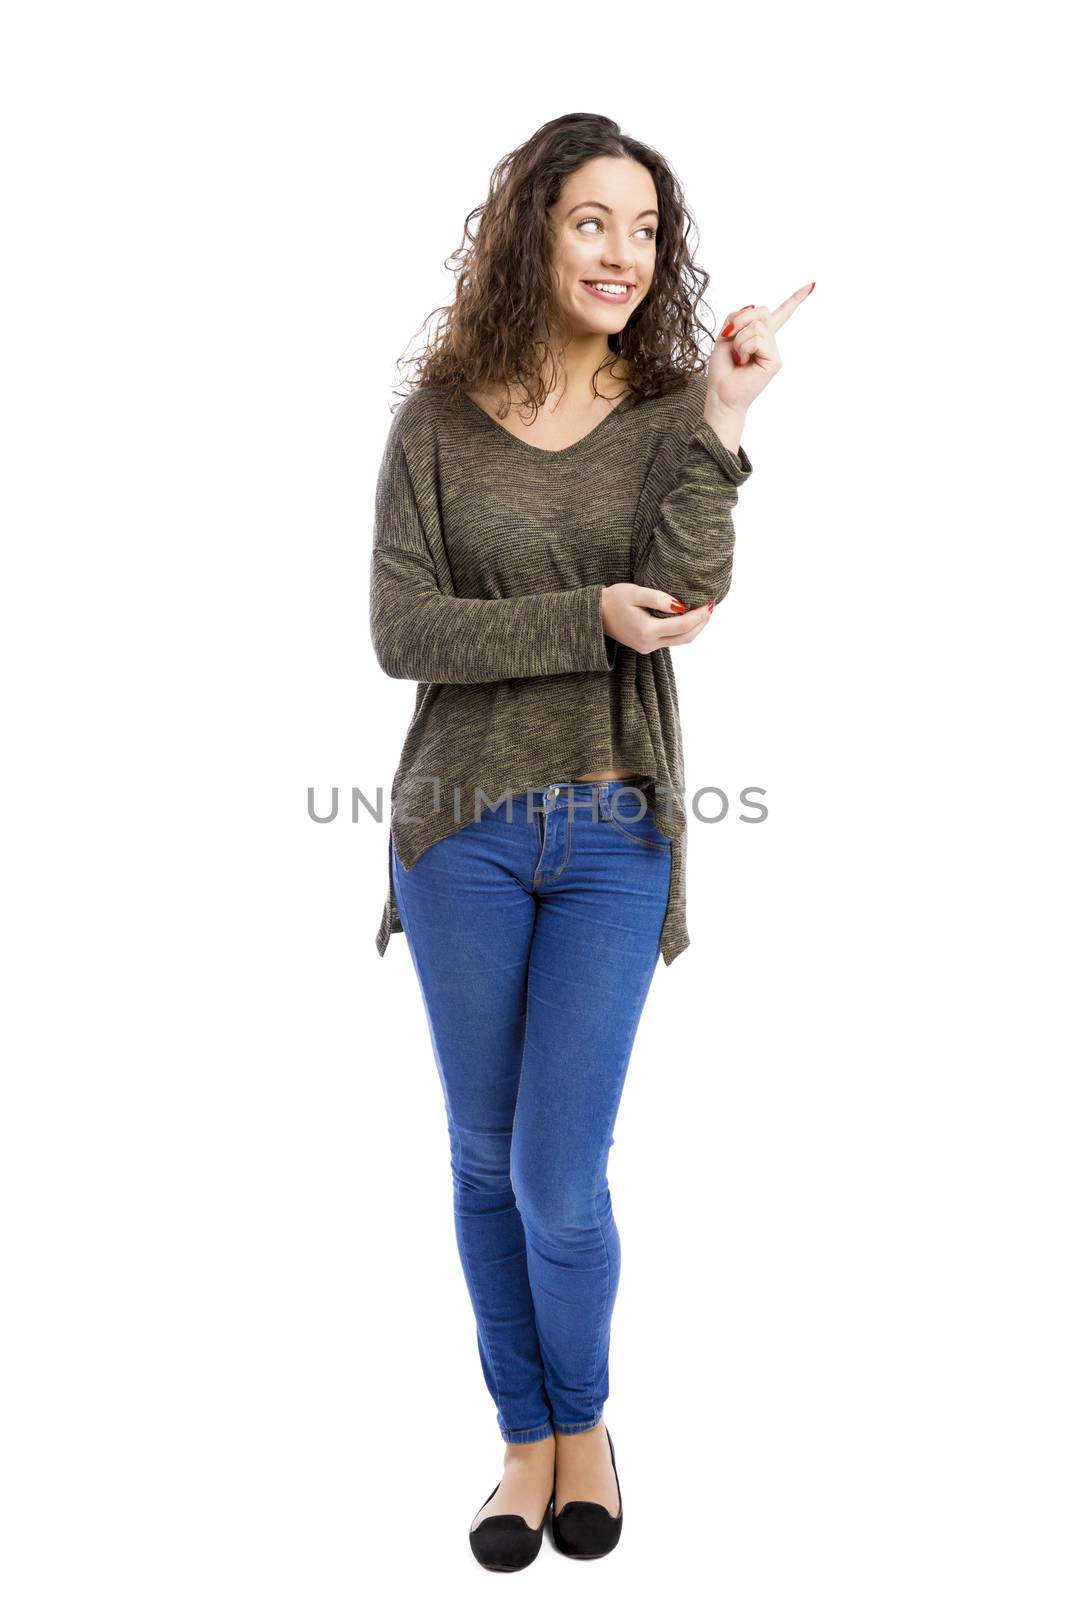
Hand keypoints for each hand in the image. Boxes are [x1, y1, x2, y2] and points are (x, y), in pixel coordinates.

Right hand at [602, 583, 714, 654]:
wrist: (595, 614)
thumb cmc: (614, 600)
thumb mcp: (635, 592)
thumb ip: (658, 598)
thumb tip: (681, 605)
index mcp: (647, 631)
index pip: (682, 626)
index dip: (699, 615)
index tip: (710, 603)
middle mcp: (649, 644)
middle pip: (686, 637)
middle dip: (702, 623)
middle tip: (712, 607)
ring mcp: (648, 647)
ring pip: (680, 641)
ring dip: (695, 628)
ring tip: (705, 612)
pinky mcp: (647, 646)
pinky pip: (672, 640)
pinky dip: (684, 630)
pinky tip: (689, 618)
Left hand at [706, 281, 813, 414]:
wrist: (721, 393)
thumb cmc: (722, 368)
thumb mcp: (724, 335)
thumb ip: (737, 317)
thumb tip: (753, 308)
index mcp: (760, 335)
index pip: (780, 314)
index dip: (795, 299)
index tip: (811, 285)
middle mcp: (770, 341)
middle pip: (762, 311)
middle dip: (741, 321)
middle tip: (731, 341)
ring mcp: (774, 351)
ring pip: (757, 326)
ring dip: (740, 340)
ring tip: (738, 357)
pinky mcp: (775, 361)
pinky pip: (757, 339)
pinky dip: (744, 348)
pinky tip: (743, 362)